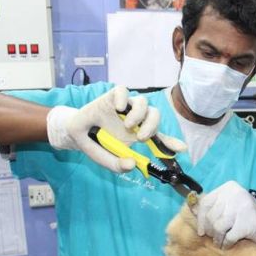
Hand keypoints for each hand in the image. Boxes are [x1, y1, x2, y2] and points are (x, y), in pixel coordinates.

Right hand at [46, 86, 184, 172]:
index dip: (171, 142)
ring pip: (142, 102)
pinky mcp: (111, 96)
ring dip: (139, 114)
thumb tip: (131, 165)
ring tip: (128, 125)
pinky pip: (122, 91)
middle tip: (141, 138)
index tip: (181, 149)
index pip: (160, 136)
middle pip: (154, 114)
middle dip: (152, 126)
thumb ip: (117, 164)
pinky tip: (117, 108)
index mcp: (139, 133)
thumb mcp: (105, 158)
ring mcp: (124, 107)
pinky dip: (122, 97)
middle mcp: (135, 119)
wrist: (74, 133)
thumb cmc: (95, 144)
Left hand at [197, 180, 255, 248]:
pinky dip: (226, 243)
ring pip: (218, 227)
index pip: (206, 203)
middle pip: (211, 216)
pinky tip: (229, 244)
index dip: (201, 219)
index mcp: (229, 188)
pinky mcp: (247, 224)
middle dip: (211, 231)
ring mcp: (242, 208)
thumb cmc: (247, 215)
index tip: (201, 231)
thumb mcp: (231, 205)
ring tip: (221, 242)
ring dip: (218, 238)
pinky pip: (228, 237)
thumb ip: (215, 206)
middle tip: (215, 237)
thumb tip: (191, 210)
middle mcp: (235, 194)